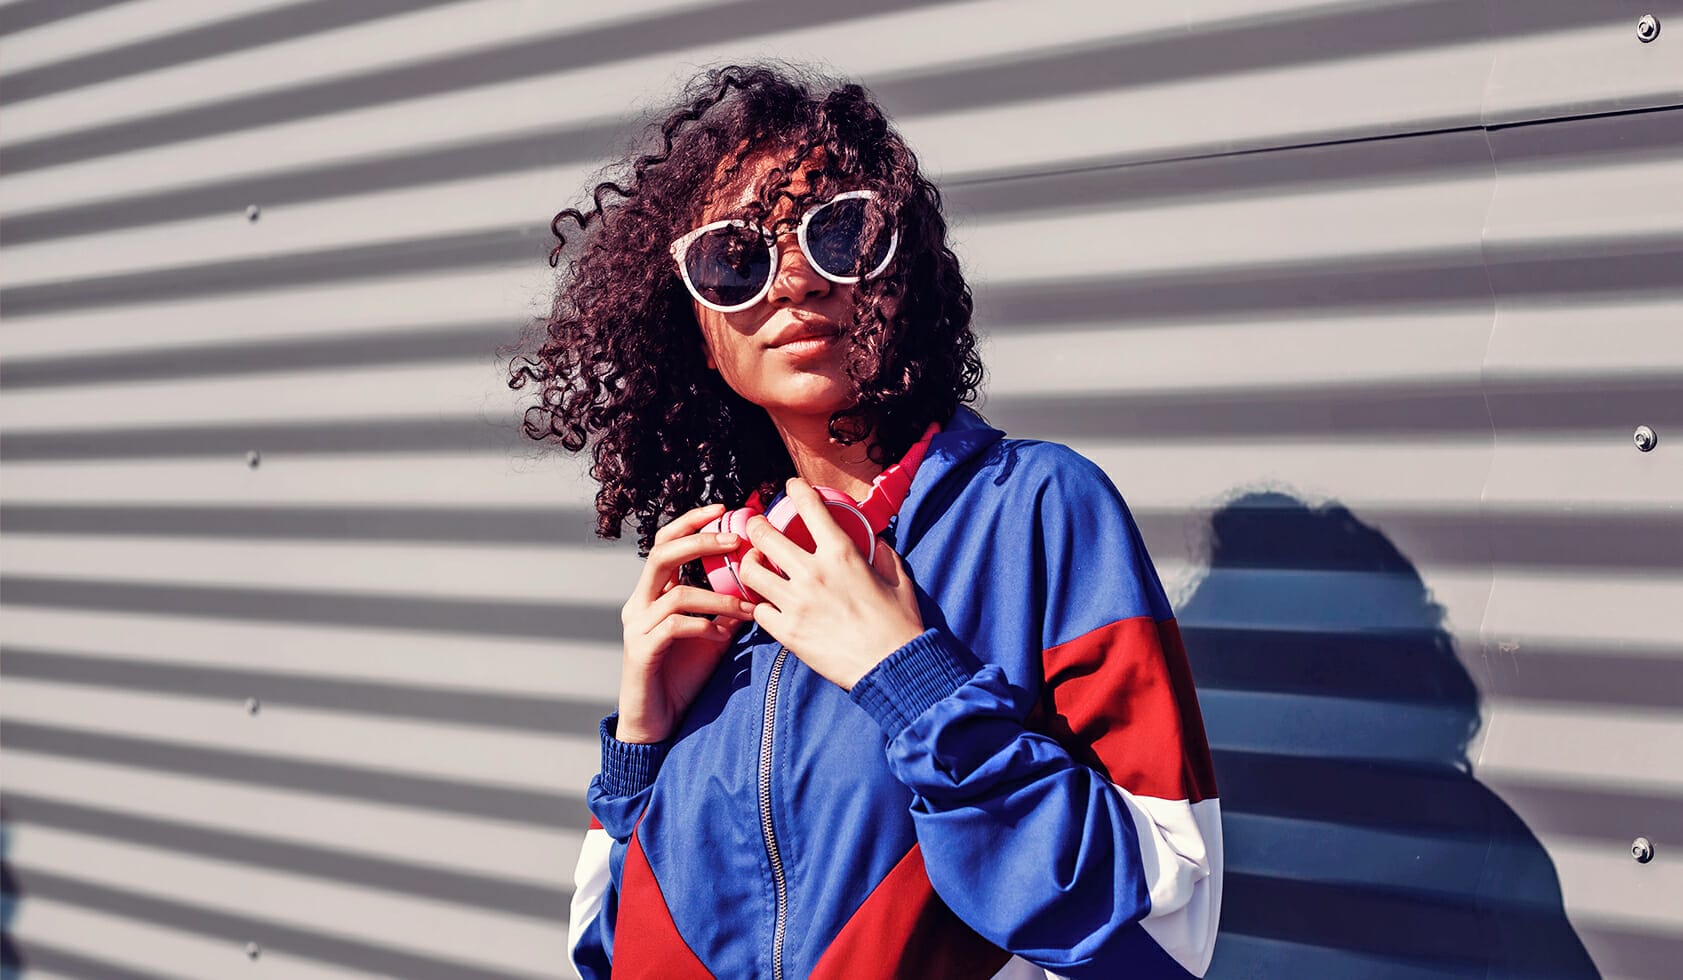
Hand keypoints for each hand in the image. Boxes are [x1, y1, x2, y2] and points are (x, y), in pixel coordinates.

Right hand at [617, 503, 757, 743]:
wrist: (657, 721)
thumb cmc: (682, 676)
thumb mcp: (712, 635)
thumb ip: (726, 609)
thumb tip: (755, 585)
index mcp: (654, 592)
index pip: (666, 542)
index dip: (691, 522)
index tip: (722, 509)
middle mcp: (640, 602)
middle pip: (662, 553)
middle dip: (700, 542)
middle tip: (736, 541)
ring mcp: (637, 625)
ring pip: (675, 593)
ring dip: (717, 597)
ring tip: (746, 607)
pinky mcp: (641, 650)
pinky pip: (674, 626)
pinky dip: (703, 626)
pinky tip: (721, 637)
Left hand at [739, 478, 924, 689]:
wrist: (894, 667)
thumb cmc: (900, 623)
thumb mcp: (898, 579)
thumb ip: (884, 555)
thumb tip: (876, 542)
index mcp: (842, 554)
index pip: (810, 507)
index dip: (796, 490)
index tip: (791, 487)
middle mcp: (813, 573)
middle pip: (764, 535)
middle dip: (756, 525)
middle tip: (757, 527)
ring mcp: (796, 603)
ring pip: (751, 572)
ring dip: (751, 564)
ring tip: (756, 564)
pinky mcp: (788, 632)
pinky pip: (759, 610)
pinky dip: (762, 605)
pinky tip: (768, 604)